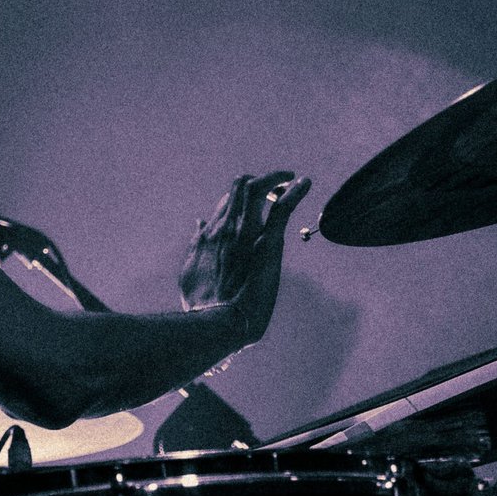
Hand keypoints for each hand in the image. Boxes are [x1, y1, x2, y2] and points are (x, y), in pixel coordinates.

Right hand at [180, 171, 311, 346]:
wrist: (217, 319)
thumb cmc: (202, 302)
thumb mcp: (190, 269)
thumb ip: (195, 244)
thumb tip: (198, 222)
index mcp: (210, 233)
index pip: (227, 202)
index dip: (241, 196)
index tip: (253, 198)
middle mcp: (226, 225)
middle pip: (240, 188)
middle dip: (258, 181)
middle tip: (274, 183)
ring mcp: (246, 231)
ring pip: (257, 189)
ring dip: (274, 179)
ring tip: (287, 176)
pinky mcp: (268, 242)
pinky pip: (282, 209)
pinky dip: (296, 193)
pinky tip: (305, 183)